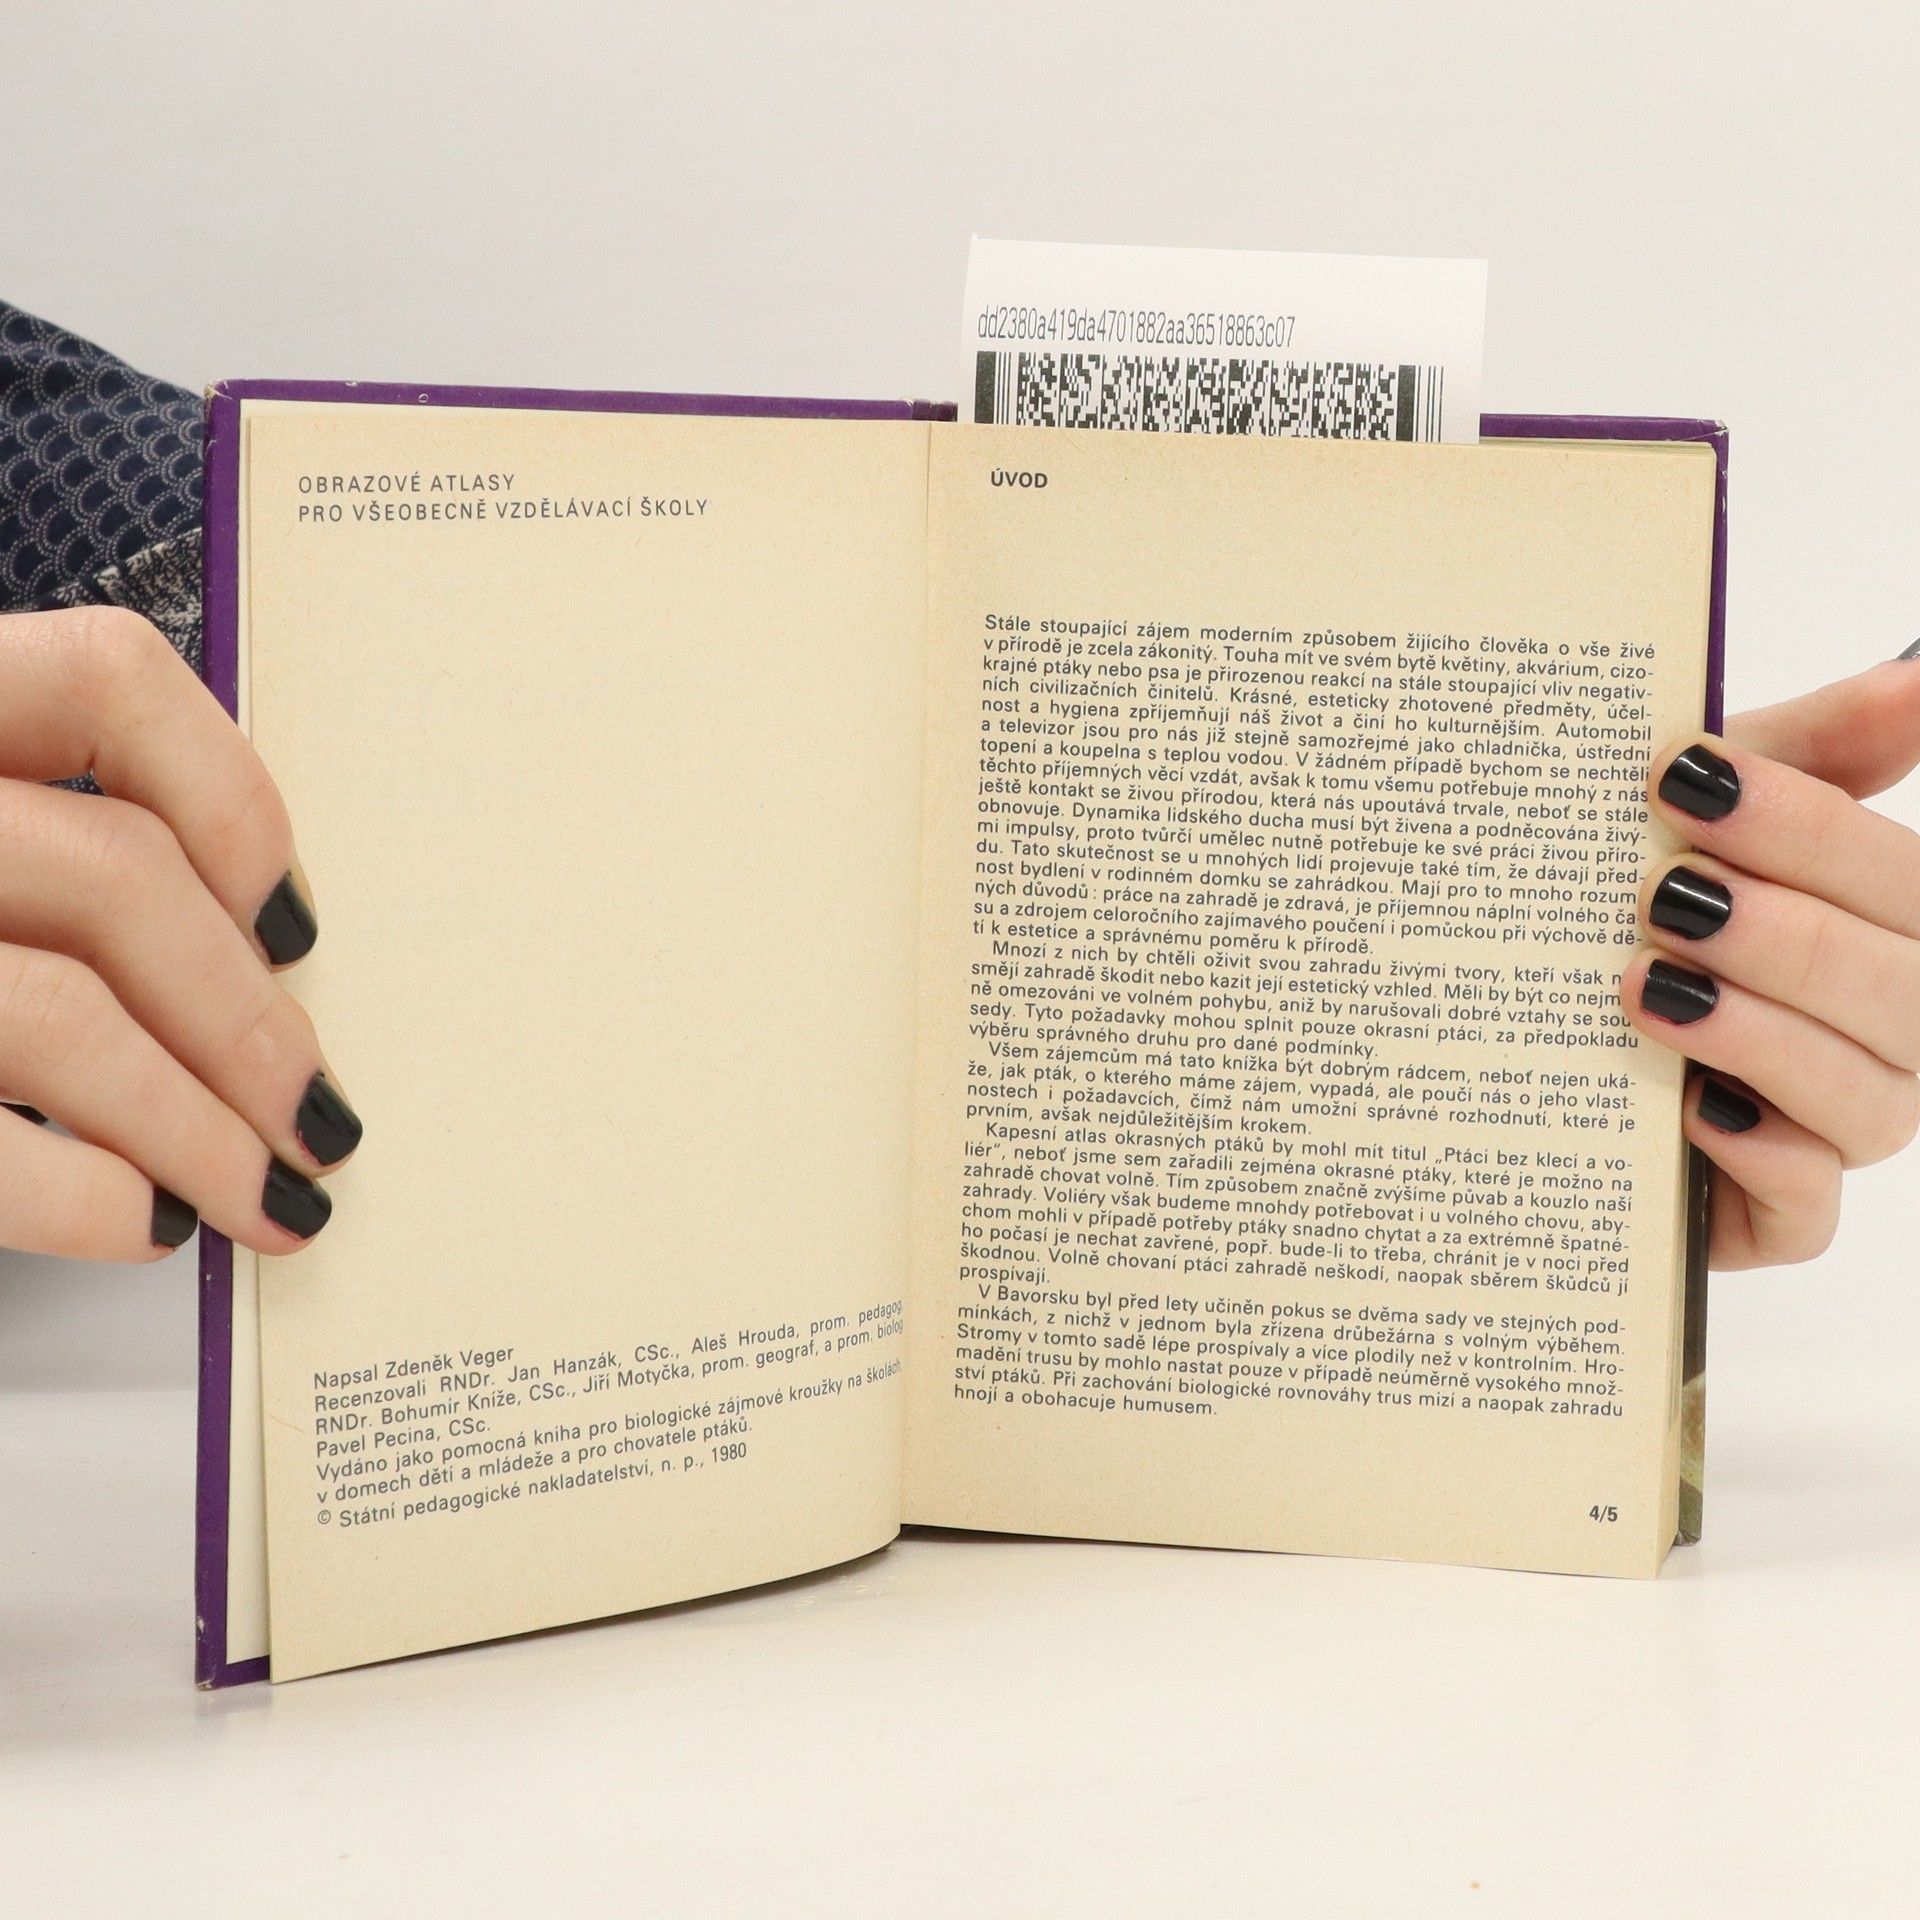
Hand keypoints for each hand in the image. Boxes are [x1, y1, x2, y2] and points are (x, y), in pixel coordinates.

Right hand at [0, 607, 356, 1260]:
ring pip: (58, 1009)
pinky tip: (144, 1222)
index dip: (232, 797)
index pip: (107, 674)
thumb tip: (253, 960)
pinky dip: (87, 1192)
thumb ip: (40, 847)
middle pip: (115, 874)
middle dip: (250, 1021)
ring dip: (197, 1125)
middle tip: (317, 1117)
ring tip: (265, 1192)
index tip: (292, 923)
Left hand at [1623, 654, 1919, 1267]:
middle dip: (1787, 935)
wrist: (1516, 1032)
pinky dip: (1762, 1161)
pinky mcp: (1770, 1218)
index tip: (1690, 781)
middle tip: (1667, 893)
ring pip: (1871, 1103)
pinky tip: (1691, 1109)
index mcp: (1886, 931)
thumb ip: (1812, 748)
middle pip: (1905, 992)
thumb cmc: (1632, 908)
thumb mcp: (1700, 814)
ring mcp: (1834, 1131)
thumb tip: (1910, 671)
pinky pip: (1808, 1212)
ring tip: (1650, 983)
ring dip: (1764, 1037)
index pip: (1905, 884)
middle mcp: (1884, 1034)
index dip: (1809, 830)